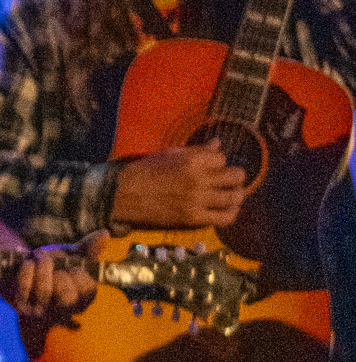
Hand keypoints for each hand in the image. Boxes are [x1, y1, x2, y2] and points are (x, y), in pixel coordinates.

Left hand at [8, 236, 99, 319]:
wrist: (22, 271)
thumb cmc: (53, 267)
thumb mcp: (72, 256)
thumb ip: (89, 247)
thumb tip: (105, 234)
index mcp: (82, 300)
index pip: (88, 291)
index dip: (79, 274)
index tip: (72, 267)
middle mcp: (63, 312)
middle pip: (68, 297)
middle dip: (60, 275)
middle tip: (55, 267)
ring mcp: (42, 313)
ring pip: (45, 291)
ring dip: (43, 266)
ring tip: (39, 260)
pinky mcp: (22, 309)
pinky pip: (25, 287)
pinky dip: (27, 268)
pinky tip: (28, 264)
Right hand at [112, 143, 245, 227]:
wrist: (125, 194)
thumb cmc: (146, 170)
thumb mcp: (170, 154)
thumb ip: (197, 150)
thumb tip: (218, 143)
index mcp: (192, 159)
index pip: (222, 158)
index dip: (218, 162)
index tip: (211, 168)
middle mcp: (198, 179)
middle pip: (235, 176)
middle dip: (235, 177)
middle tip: (230, 180)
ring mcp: (197, 200)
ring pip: (234, 197)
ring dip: (237, 195)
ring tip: (233, 195)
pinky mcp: (193, 218)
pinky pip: (224, 218)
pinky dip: (230, 213)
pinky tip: (227, 210)